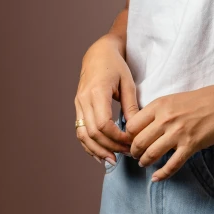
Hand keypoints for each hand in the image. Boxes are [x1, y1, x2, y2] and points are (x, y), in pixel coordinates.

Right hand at [74, 35, 139, 163]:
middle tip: (127, 153)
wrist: (98, 53)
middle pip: (93, 133)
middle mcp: (84, 100)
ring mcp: (78, 104)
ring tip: (113, 160)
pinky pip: (80, 131)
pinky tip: (100, 154)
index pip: (104, 124)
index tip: (131, 141)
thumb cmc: (116, 65)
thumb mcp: (128, 82)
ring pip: (83, 135)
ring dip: (97, 150)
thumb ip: (131, 105)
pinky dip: (89, 145)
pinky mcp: (78, 107)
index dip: (117, 137)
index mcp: (97, 92)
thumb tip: (135, 128)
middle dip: (110, 146)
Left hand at [124, 80, 213, 181]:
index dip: (128, 136)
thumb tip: (140, 128)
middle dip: (134, 152)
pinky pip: (171, 165)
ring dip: (145, 162)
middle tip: (135, 155)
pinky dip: (162, 174)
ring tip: (144, 163)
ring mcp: (178, 133)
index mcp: (159, 105)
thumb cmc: (199, 100)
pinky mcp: (191, 145)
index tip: (130, 141)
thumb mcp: (173, 99)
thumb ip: (157, 112)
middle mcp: (165, 119)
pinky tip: (157, 177)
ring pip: (151, 154)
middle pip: (138, 142)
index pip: (132, 125)